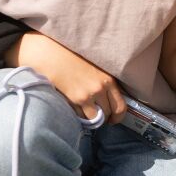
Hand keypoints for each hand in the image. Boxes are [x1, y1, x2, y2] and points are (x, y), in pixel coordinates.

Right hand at [7, 33, 126, 123]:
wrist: (54, 56)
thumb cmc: (75, 60)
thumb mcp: (98, 69)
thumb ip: (106, 84)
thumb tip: (111, 101)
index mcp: (109, 80)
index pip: (120, 106)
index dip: (118, 116)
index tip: (114, 118)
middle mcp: (100, 88)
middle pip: (108, 114)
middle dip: (105, 118)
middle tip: (100, 116)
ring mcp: (87, 95)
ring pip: (94, 118)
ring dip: (92, 118)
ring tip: (87, 111)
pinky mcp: (74, 99)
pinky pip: (81, 115)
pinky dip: (80, 115)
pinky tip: (76, 107)